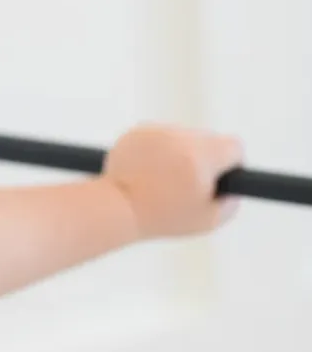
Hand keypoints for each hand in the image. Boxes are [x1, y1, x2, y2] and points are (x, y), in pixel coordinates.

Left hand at [103, 125, 243, 239]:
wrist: (117, 208)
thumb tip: (234, 187)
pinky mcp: (137, 131)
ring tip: (161, 180)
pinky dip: (155, 151)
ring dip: (177, 153)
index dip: (229, 164)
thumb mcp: (208, 220)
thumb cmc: (163, 217)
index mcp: (203, 155)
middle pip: (207, 140)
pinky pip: (158, 137)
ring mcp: (157, 131)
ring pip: (181, 138)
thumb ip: (231, 201)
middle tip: (183, 185)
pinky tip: (146, 171)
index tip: (216, 179)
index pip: (234, 146)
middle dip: (201, 159)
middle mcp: (181, 137)